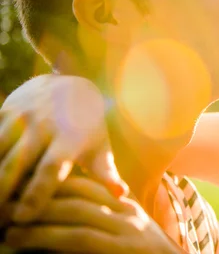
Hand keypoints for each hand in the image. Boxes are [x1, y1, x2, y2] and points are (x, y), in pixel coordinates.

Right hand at [0, 75, 126, 222]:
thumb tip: (121, 196)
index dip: (37, 193)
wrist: (71, 83)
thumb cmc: (88, 126)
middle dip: (4, 194)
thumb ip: (106, 172)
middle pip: (18, 164)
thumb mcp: (100, 146)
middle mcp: (45, 125)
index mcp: (71, 136)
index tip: (24, 218)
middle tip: (0, 220)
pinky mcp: (6, 110)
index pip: (51, 168)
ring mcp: (23, 117)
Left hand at [2, 176, 181, 253]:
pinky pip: (79, 238)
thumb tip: (66, 222)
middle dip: (42, 194)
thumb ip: (105, 225)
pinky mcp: (122, 248)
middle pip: (79, 192)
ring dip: (37, 217)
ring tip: (7, 224)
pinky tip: (23, 243)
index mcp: (127, 206)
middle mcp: (127, 211)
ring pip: (74, 213)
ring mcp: (126, 229)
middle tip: (9, 200)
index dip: (56, 182)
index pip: (88, 183)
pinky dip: (47, 239)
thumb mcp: (128, 236)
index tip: (26, 184)